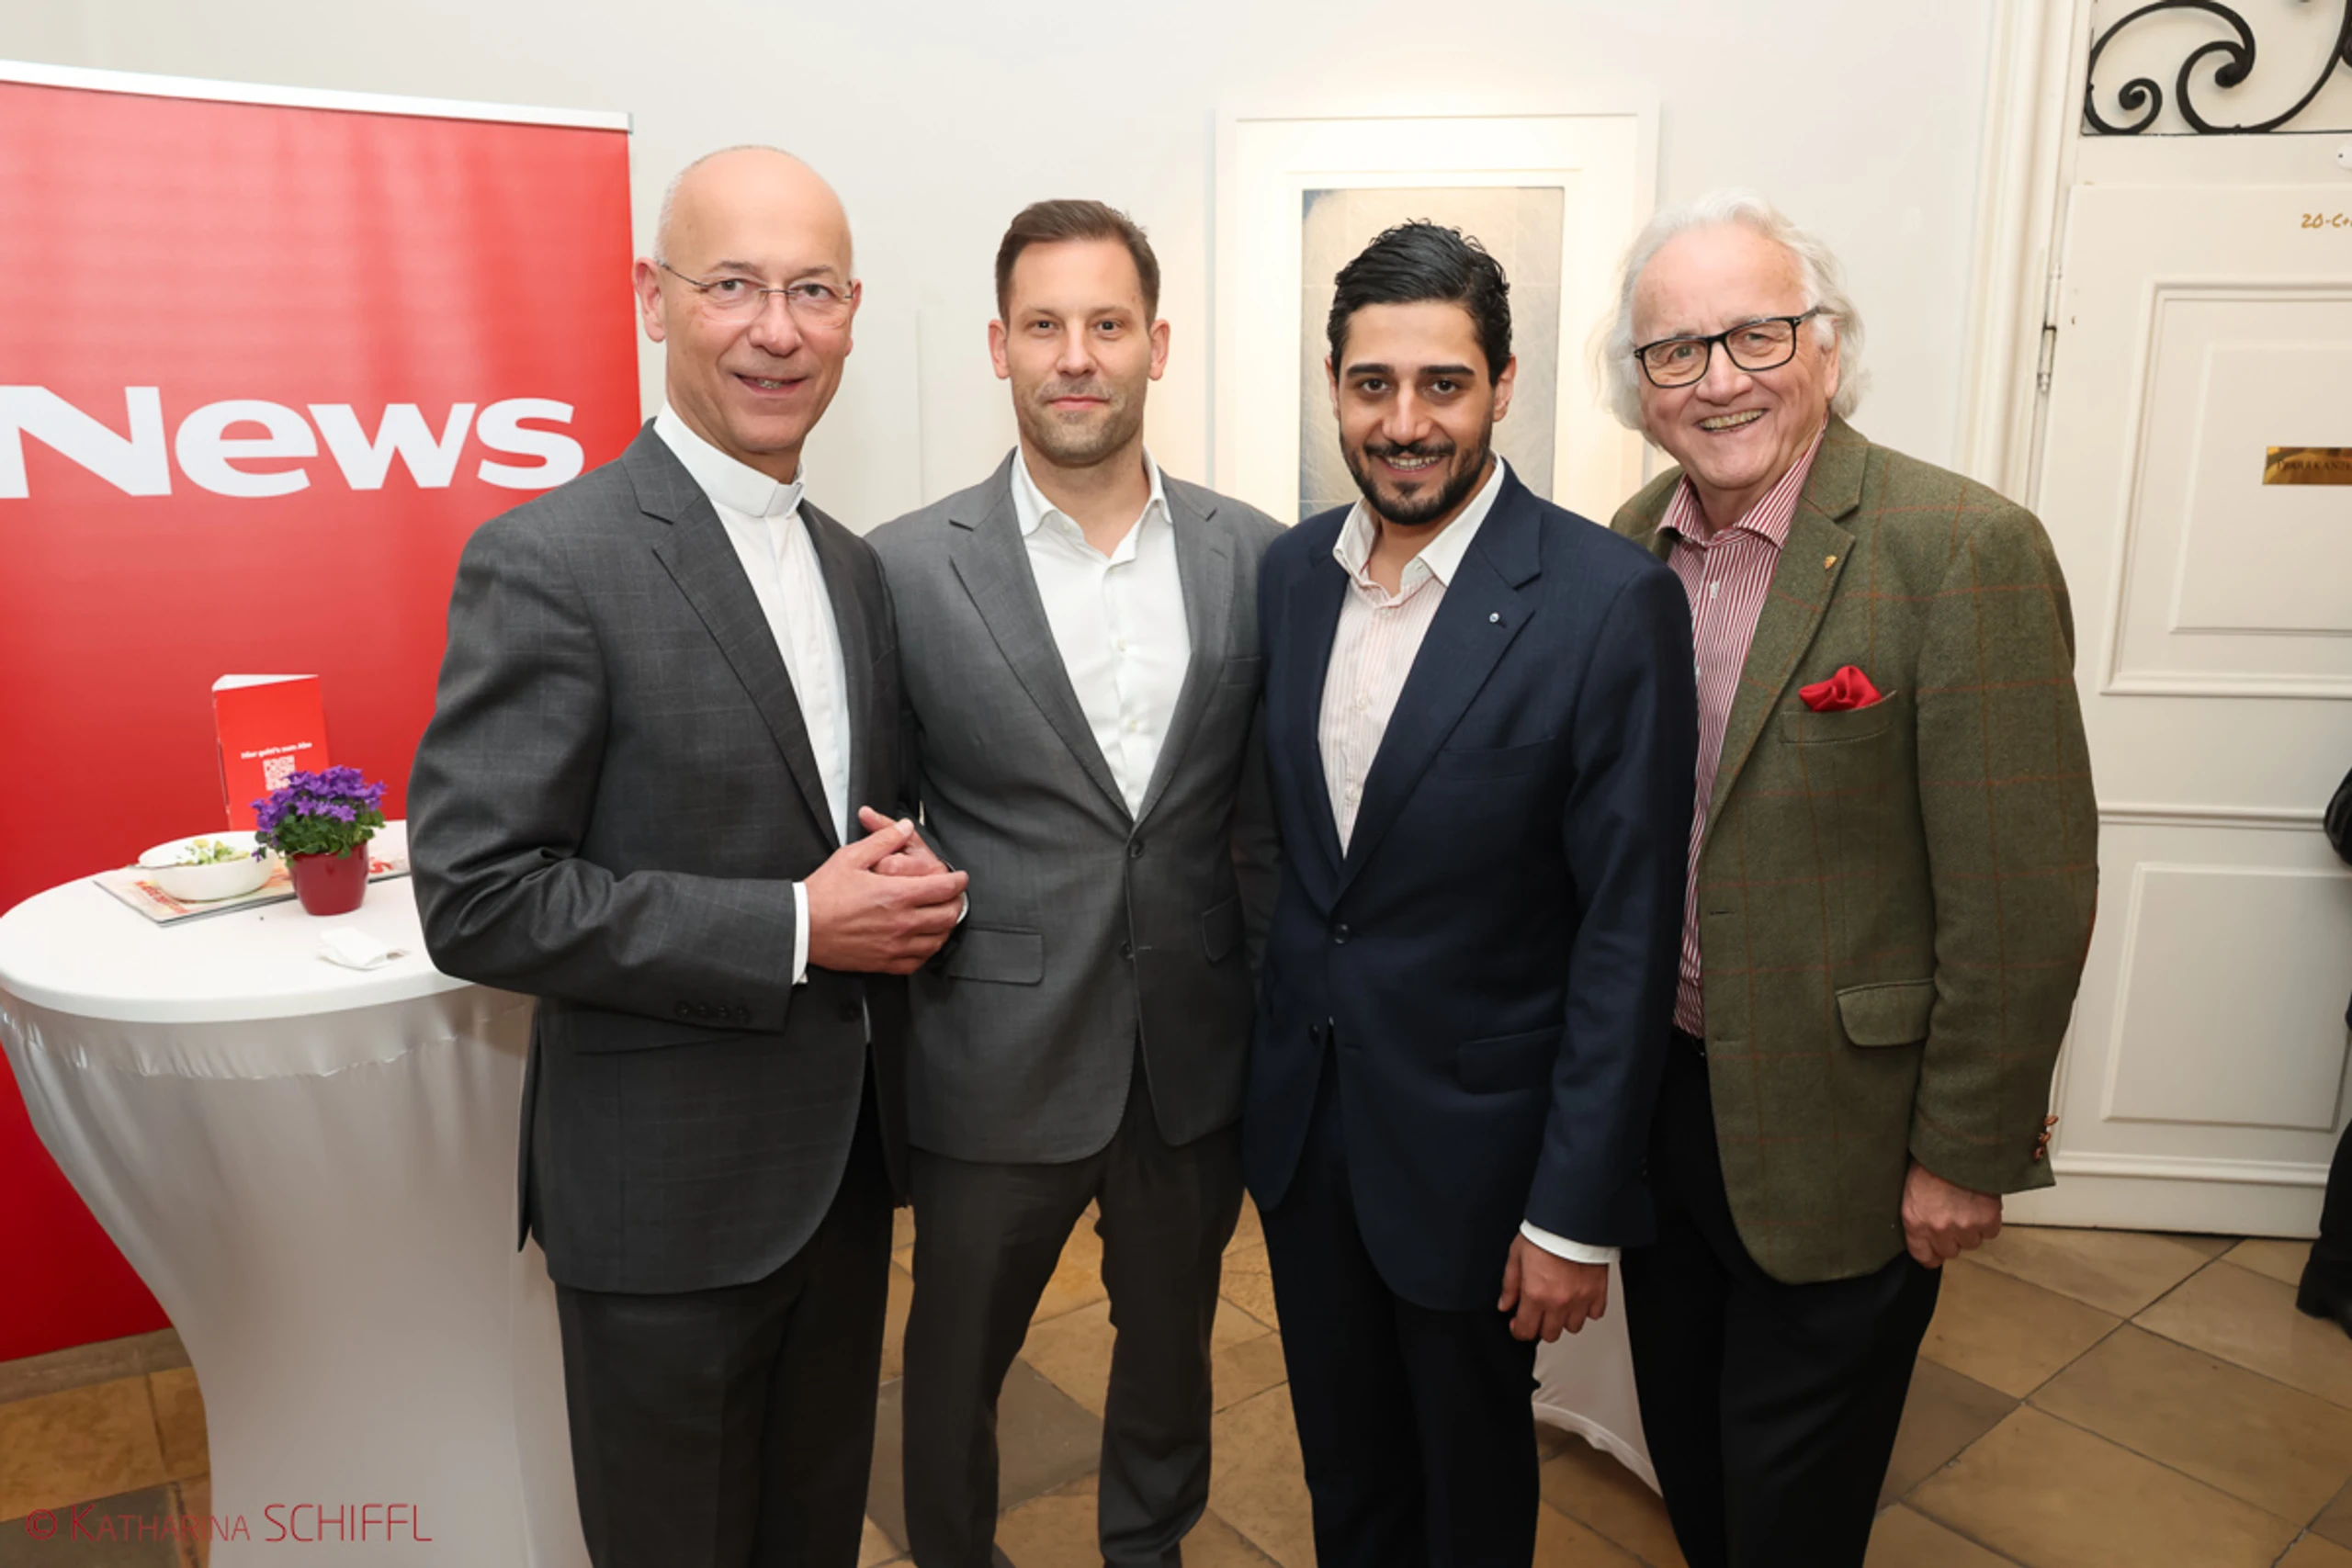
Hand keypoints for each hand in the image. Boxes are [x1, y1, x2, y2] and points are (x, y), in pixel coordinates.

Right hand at [805, 818, 966, 974]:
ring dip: (945, 927)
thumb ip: (883, 840)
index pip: (944, 888)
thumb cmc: (822, 894)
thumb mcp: (851, 857)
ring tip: (941, 917)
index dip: (958, 881)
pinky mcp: (884, 962)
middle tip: (954, 896)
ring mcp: (895, 946)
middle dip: (956, 903)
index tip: (959, 878)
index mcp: (896, 894)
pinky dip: (927, 950)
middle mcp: (901, 922)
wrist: (800, 927)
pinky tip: (923, 941)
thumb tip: (905, 828)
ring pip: (937, 941)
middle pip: (948, 916)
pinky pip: (918, 961)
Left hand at [1498, 1236, 1608, 1341]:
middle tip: (1537, 1312)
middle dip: (1540, 1326)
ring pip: (1573, 1327)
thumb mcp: (1516, 1256)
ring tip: (1559, 1304)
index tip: (1518, 1324)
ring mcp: (1581, 1299)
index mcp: (1536, 1294)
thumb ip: (1510, 1285)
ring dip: (1564, 1319)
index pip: (1526, 1331)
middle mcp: (1559, 1301)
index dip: (1519, 1330)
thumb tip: (1505, 1304)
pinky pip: (1595, 1314)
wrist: (1573, 1220)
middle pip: (1550, 1334)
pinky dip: (1586, 1310)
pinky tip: (1578, 1298)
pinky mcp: (1599, 1292)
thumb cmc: (1545, 1233)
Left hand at [1901, 1160, 2001, 1267]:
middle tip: (1954, 1216)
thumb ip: (1918, 1214)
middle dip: (1953, 1238)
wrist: (1956, 1145)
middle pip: (1951, 1251)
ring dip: (1972, 1228)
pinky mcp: (1986, 1220)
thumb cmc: (1932, 1159)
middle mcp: (1938, 1228)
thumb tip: (1925, 1229)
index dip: (1932, 1254)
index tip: (1936, 1252)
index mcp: (1914, 1220)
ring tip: (1966, 1204)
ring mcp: (1963, 1226)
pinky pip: (1990, 1232)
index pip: (1923, 1255)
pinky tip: (1980, 1202)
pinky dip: (1988, 1220)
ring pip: (1972, 1242)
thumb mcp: (1911, 1188)